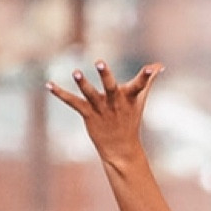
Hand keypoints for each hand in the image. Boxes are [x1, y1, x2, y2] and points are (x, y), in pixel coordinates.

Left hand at [45, 60, 160, 160]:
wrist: (120, 148)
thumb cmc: (130, 120)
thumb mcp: (140, 100)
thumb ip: (149, 81)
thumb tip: (160, 65)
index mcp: (129, 98)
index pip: (140, 85)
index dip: (146, 76)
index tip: (152, 67)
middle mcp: (115, 102)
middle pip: (110, 87)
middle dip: (105, 75)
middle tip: (100, 62)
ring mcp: (101, 109)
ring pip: (91, 94)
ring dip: (83, 84)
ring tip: (76, 72)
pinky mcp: (88, 114)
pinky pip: (73, 102)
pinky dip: (60, 94)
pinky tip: (49, 84)